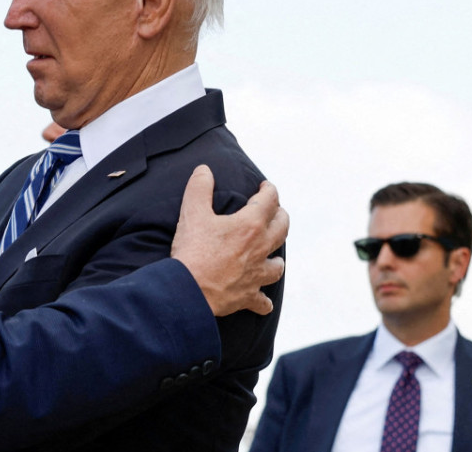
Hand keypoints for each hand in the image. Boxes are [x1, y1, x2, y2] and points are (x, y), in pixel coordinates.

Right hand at [172, 165, 287, 316]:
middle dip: (280, 216)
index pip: (269, 201)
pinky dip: (263, 301)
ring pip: (278, 266)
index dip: (269, 190)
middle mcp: (260, 248)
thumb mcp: (192, 213)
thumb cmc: (192, 251)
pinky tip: (263, 300)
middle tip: (274, 212)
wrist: (188, 290)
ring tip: (273, 254)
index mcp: (250, 225)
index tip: (266, 186)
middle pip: (282, 228)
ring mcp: (256, 274)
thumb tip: (205, 170)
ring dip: (277, 258)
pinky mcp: (248, 296)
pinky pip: (263, 301)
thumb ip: (199, 188)